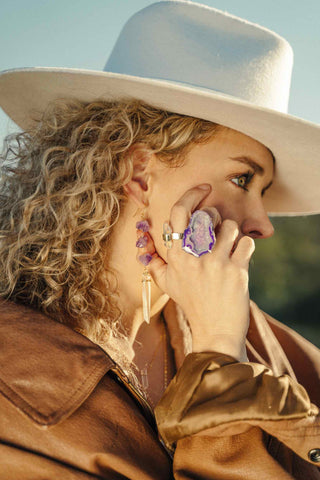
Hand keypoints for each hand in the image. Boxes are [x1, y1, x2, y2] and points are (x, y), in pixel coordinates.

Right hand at [147, 184, 254, 361]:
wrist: (215, 331)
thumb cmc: (192, 304)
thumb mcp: (168, 284)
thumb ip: (155, 263)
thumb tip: (142, 246)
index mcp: (175, 256)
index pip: (178, 213)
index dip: (191, 195)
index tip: (203, 188)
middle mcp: (193, 256)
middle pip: (207, 215)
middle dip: (215, 219)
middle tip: (216, 232)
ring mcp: (215, 263)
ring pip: (230, 225)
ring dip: (231, 234)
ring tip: (228, 248)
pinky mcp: (236, 270)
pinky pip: (246, 242)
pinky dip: (245, 247)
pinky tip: (239, 259)